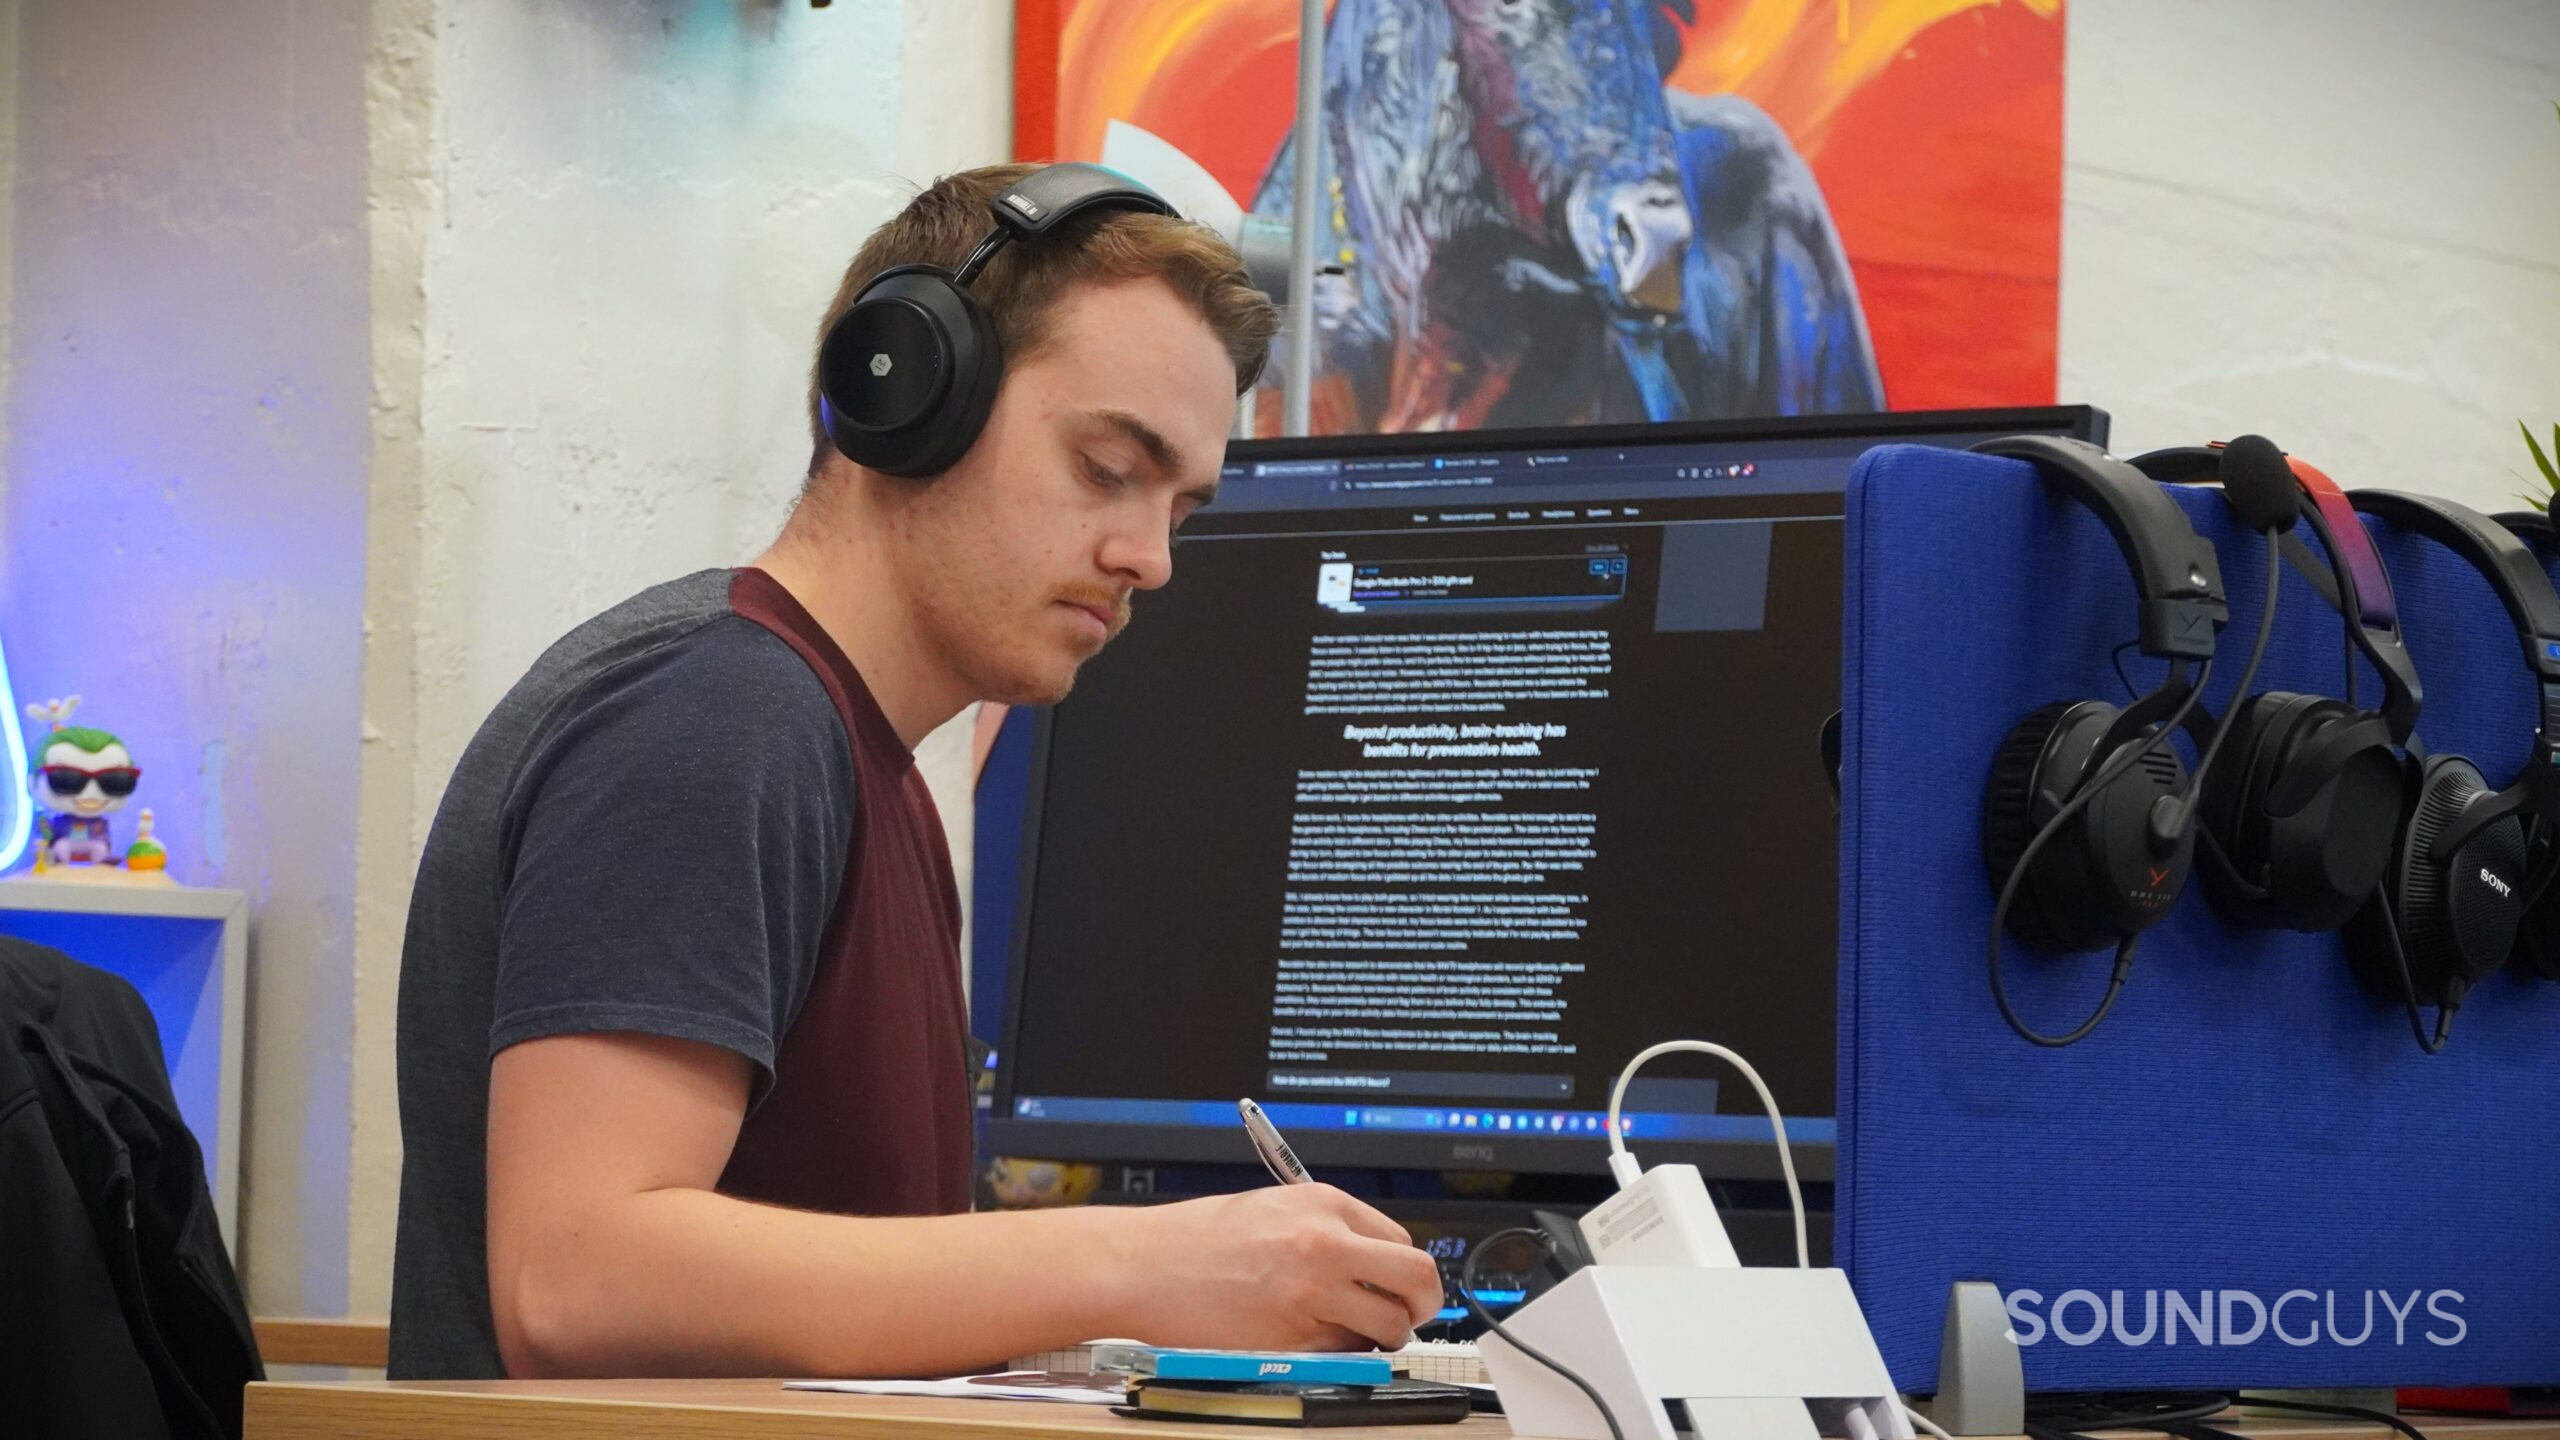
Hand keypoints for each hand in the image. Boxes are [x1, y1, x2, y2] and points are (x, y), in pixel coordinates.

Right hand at [1109, 1184, 1444, 1351]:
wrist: (1145, 1266)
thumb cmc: (1198, 1239)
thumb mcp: (1274, 1209)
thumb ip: (1328, 1229)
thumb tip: (1372, 1261)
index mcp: (1324, 1204)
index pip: (1402, 1241)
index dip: (1403, 1271)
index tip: (1396, 1287)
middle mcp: (1327, 1244)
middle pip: (1416, 1278)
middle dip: (1421, 1304)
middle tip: (1408, 1316)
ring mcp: (1312, 1293)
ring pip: (1388, 1325)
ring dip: (1382, 1337)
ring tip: (1355, 1335)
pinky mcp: (1293, 1337)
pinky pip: (1345, 1353)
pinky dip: (1341, 1354)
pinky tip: (1312, 1342)